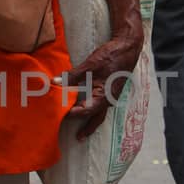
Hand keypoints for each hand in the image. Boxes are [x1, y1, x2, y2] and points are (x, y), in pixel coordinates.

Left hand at [64, 22, 143, 140]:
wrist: (128, 47)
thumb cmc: (111, 56)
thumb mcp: (90, 65)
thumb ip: (73, 75)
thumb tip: (55, 82)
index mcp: (104, 96)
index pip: (85, 111)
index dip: (72, 114)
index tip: (60, 115)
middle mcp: (109, 99)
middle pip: (95, 118)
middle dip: (86, 127)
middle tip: (77, 137)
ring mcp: (111, 95)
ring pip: (100, 113)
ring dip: (91, 121)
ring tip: (82, 132)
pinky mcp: (111, 90)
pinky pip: (102, 105)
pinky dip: (94, 110)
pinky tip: (88, 108)